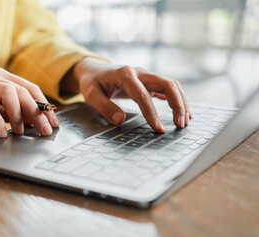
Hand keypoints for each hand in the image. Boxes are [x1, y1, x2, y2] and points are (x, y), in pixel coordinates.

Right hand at [0, 68, 58, 136]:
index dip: (44, 105)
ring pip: (8, 93)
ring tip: (21, 131)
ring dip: (19, 114)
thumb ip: (14, 113)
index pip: (30, 88)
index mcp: (2, 77)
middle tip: (45, 129)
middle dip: (37, 112)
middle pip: (23, 91)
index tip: (53, 122)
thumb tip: (37, 122)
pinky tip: (2, 132)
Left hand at [63, 58, 190, 131]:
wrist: (93, 70)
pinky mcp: (148, 82)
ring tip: (184, 121)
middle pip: (167, 84)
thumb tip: (120, 120)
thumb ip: (104, 107)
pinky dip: (177, 99)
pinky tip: (182, 112)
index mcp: (125, 75)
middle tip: (180, 124)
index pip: (143, 95)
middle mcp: (139, 72)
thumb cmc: (92, 82)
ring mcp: (146, 76)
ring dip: (181, 101)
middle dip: (177, 104)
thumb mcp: (91, 95)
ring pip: (171, 85)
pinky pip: (167, 88)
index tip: (158, 128)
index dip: (152, 113)